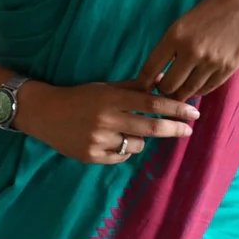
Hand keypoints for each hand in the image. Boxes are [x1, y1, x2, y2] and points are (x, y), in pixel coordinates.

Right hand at [15, 79, 199, 164]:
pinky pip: (122, 155)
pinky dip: (125, 148)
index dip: (175, 108)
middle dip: (174, 129)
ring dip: (142, 138)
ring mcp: (99, 140)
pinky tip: (114, 139)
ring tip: (129, 129)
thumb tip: (163, 81)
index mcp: (112, 98)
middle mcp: (107, 119)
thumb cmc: (80, 96)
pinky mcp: (92, 156)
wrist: (45, 113)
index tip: (193, 113)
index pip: (151, 103)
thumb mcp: (106, 87)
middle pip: (150, 127)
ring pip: (137, 144)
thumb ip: (134, 86)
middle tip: (189, 130)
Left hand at [135, 0, 238, 102]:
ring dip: (182, 93)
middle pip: (168, 86)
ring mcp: (210, 62)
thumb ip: (175, 44)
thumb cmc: (217, 5)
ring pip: (188, 91)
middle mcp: (190, 51)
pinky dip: (200, 89)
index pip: (150, 68)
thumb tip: (164, 68)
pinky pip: (207, 88)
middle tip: (165, 88)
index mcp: (175, 35)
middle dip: (163, 90)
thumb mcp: (187, 21)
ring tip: (181, 89)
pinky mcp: (228, 68)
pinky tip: (198, 85)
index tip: (143, 88)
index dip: (143, 83)